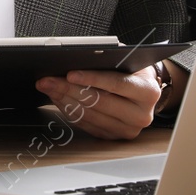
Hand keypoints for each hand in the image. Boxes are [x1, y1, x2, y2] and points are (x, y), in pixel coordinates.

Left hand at [36, 66, 162, 140]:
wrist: (142, 90)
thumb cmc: (132, 71)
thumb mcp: (126, 60)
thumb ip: (107, 59)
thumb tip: (76, 57)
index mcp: (147, 92)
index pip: (116, 84)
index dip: (91, 78)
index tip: (69, 74)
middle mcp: (141, 115)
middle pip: (99, 102)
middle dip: (68, 89)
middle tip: (47, 80)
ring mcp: (127, 129)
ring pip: (89, 115)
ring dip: (64, 99)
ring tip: (48, 87)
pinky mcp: (113, 137)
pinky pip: (86, 124)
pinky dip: (68, 110)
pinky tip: (58, 98)